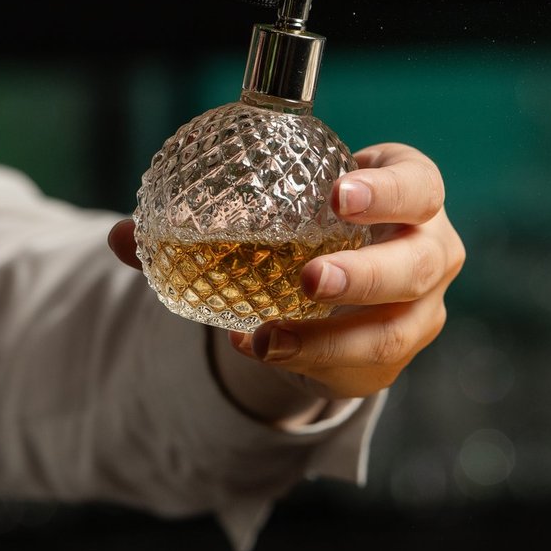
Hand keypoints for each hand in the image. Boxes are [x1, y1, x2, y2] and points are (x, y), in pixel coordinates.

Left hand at [107, 142, 464, 403]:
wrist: (341, 282)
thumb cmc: (310, 225)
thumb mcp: (278, 210)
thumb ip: (203, 220)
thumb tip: (121, 236)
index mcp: (410, 195)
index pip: (417, 184)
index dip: (389, 190)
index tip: (338, 194)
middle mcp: (430, 249)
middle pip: (419, 262)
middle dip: (367, 273)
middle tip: (311, 280)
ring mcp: (422, 307)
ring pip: (395, 329)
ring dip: (332, 337)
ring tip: (270, 337)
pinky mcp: (397, 354)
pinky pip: (361, 366)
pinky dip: (310, 360)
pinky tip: (262, 348)